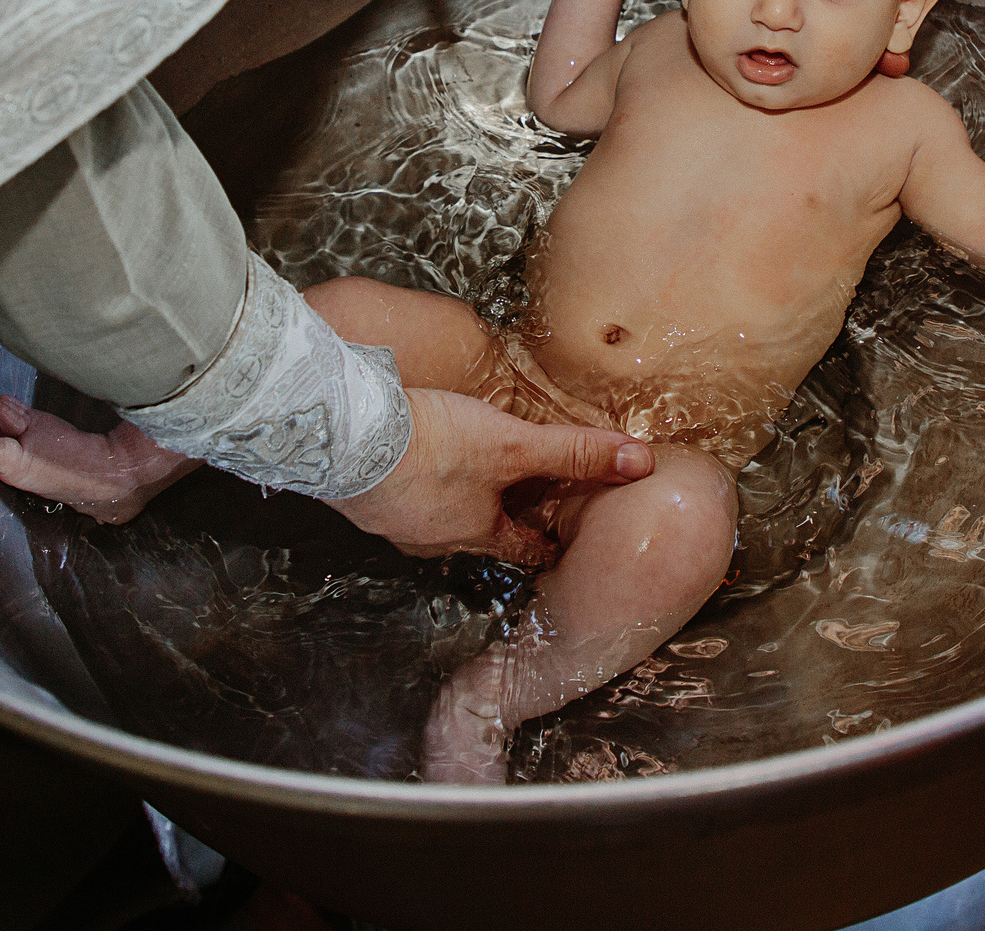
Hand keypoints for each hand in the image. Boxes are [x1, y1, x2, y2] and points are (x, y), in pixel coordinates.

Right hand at [331, 388, 653, 563]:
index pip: (521, 547)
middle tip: (512, 505)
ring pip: (435, 517)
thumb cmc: (430, 447)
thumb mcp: (513, 446)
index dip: (542, 544)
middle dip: (495, 519)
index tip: (557, 547)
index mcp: (475, 532)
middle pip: (476, 532)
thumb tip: (640, 461)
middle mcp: (433, 538)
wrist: (344, 437)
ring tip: (461, 479)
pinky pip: (398, 496)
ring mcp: (393, 522)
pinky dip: (412, 483)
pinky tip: (408, 463)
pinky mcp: (362, 497)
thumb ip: (574, 452)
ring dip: (451, 502)